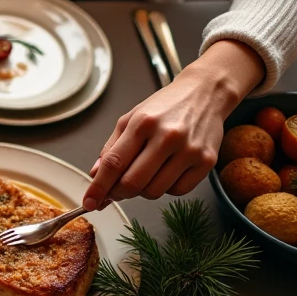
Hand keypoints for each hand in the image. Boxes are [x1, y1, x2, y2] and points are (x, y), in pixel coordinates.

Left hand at [83, 40, 264, 208]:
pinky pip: (177, 191)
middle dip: (118, 193)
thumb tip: (95, 176)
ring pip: (154, 191)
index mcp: (143, 123)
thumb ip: (111, 148)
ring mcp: (190, 150)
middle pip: (133, 183)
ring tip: (144, 174)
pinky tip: (166, 172)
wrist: (206, 92)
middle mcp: (168, 136)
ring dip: (142, 191)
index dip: (98, 188)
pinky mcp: (207, 161)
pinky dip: (166, 188)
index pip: (114, 163)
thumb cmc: (165, 107)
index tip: (89, 203)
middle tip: (115, 191)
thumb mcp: (131, 119)